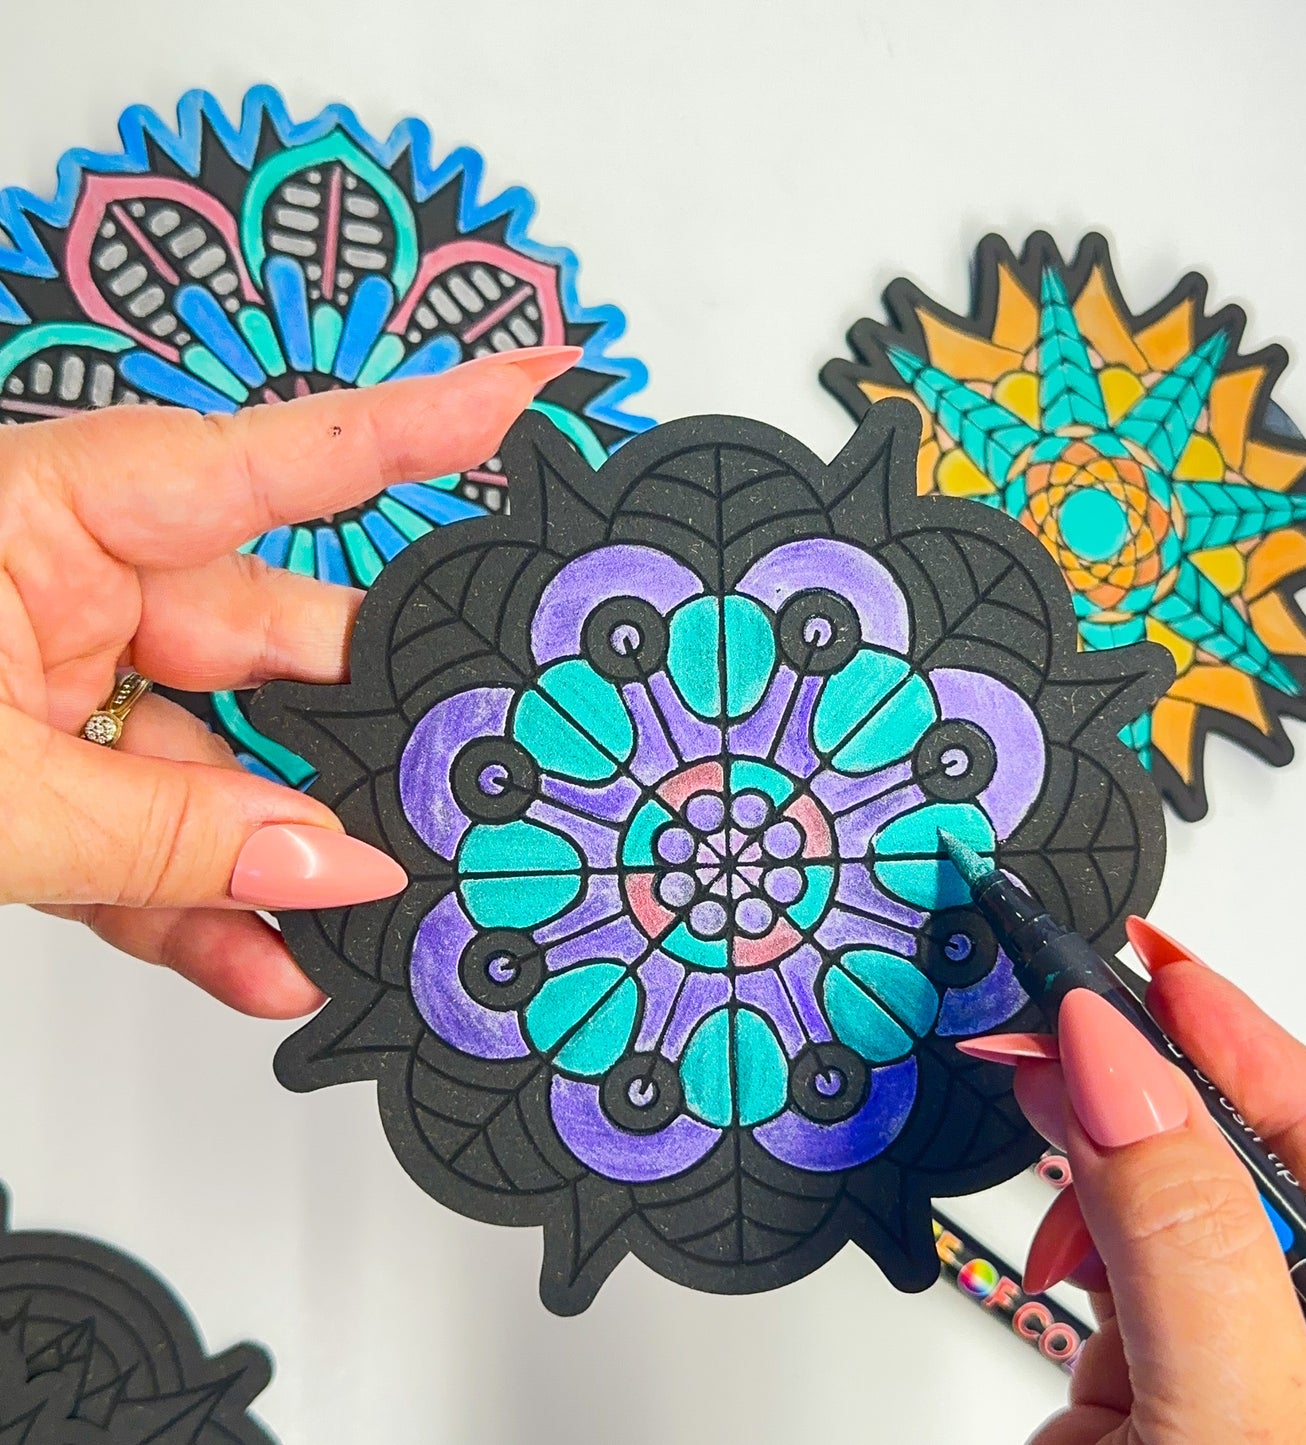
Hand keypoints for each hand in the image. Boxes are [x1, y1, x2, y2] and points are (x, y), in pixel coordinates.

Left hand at [0, 345, 576, 1016]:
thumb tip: (334, 867)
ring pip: (221, 771)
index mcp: (49, 516)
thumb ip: (168, 841)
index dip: (421, 423)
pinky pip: (152, 843)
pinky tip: (262, 963)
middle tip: (456, 786)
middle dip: (366, 731)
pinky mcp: (38, 782)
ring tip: (348, 925)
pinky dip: (203, 911)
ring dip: (281, 860)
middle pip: (273, 645)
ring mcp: (58, 687)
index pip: (278, 459)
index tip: (534, 387)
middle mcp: (69, 584)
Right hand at [959, 920, 1305, 1443]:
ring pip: (1175, 1207)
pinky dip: (1070, 1216)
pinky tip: (1047, 1199)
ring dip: (1097, 1141)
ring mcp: (1235, 1378)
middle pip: (1263, 1170)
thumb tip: (1114, 1060)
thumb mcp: (1234, 1422)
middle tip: (1071, 1001)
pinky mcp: (1151, 1392)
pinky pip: (1119, 1262)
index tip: (1162, 973)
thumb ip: (1183, 1237)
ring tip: (1035, 1079)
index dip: (1261, 1053)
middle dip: (1158, 1079)